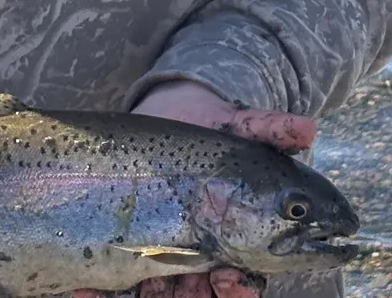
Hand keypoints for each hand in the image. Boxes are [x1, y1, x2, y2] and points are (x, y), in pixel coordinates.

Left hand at [69, 82, 317, 297]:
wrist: (169, 113)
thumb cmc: (215, 129)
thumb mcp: (241, 126)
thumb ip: (272, 131)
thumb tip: (308, 129)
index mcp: (235, 241)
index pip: (242, 282)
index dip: (238, 288)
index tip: (232, 278)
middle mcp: (199, 257)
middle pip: (200, 297)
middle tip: (190, 286)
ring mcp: (159, 257)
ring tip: (142, 286)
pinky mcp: (123, 249)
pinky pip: (113, 284)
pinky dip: (96, 293)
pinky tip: (83, 291)